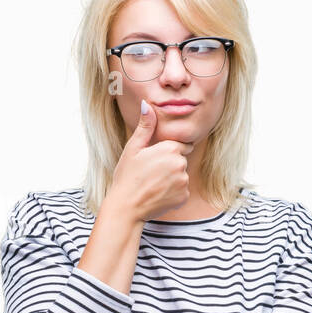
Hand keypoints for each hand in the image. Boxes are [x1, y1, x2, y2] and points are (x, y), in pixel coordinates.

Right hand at [104, 100, 195, 221]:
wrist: (126, 206)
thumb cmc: (127, 176)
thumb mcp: (133, 148)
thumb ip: (145, 127)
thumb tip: (147, 105)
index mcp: (170, 149)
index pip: (180, 145)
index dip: (167, 152)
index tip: (155, 160)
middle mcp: (181, 164)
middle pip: (181, 160)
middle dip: (170, 165)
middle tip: (151, 173)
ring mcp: (184, 182)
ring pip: (182, 176)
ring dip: (172, 179)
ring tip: (153, 184)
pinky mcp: (185, 197)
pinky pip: (182, 191)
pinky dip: (173, 193)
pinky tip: (158, 194)